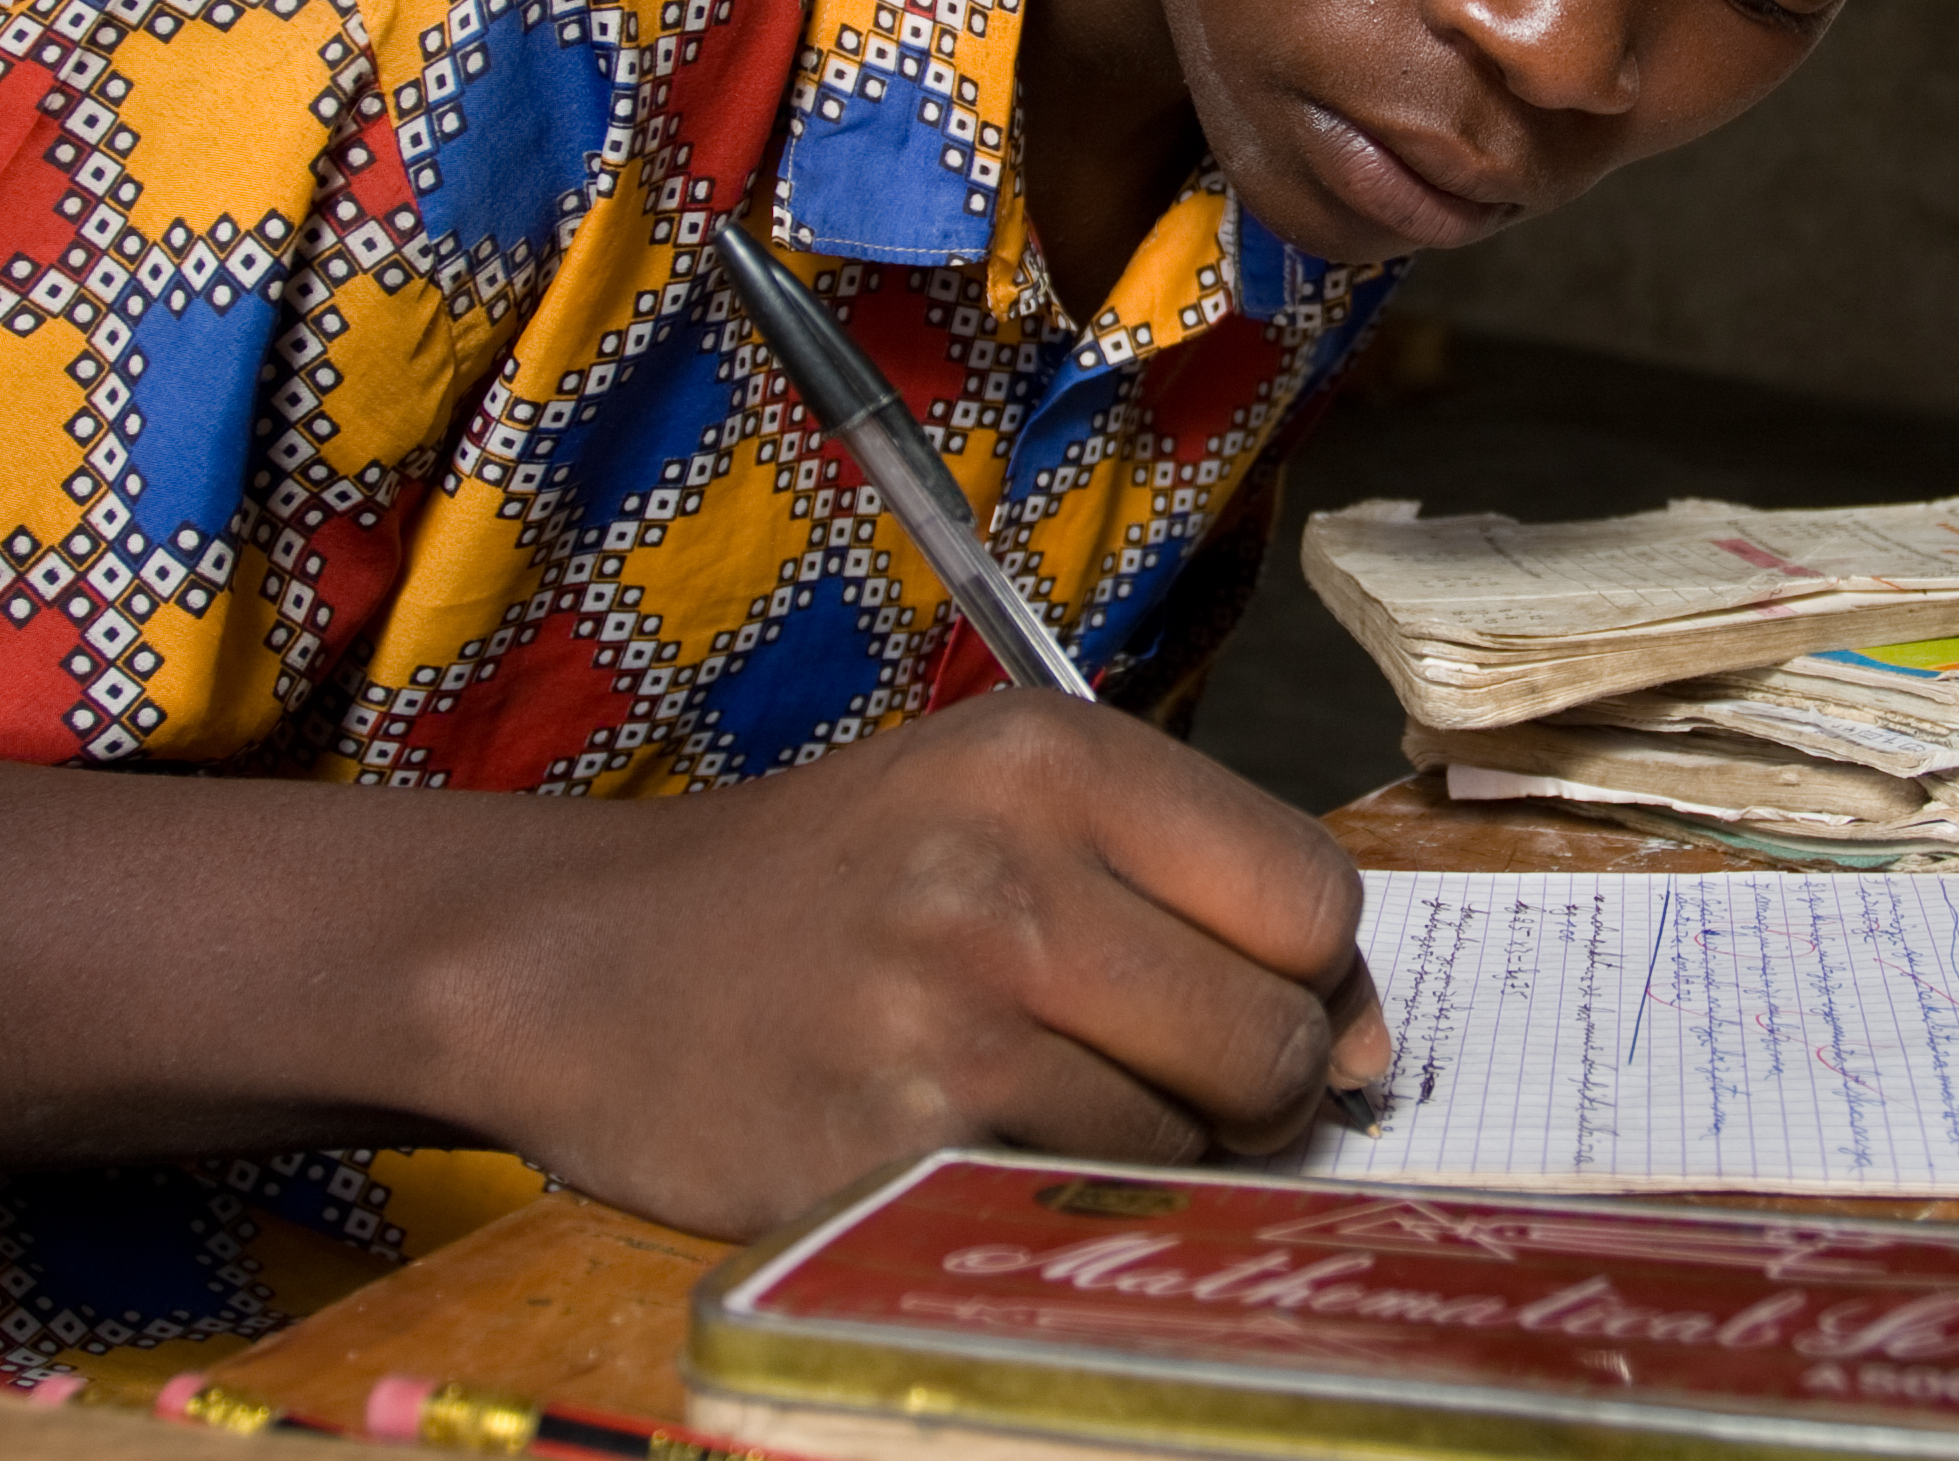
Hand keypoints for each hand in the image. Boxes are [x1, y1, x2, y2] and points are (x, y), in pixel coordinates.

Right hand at [429, 691, 1389, 1236]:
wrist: (586, 963)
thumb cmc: (833, 887)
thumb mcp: (1003, 808)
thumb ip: (1192, 888)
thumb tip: (1372, 1051)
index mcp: (1056, 757)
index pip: (1313, 895)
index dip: (1314, 977)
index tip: (1261, 1004)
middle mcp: (1010, 870)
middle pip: (1279, 1033)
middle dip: (1259, 1086)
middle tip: (1170, 1079)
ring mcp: (949, 1013)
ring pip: (1191, 1138)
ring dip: (1155, 1151)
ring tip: (1042, 1098)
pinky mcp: (893, 1143)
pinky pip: (1076, 1201)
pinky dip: (1052, 1196)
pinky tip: (972, 1141)